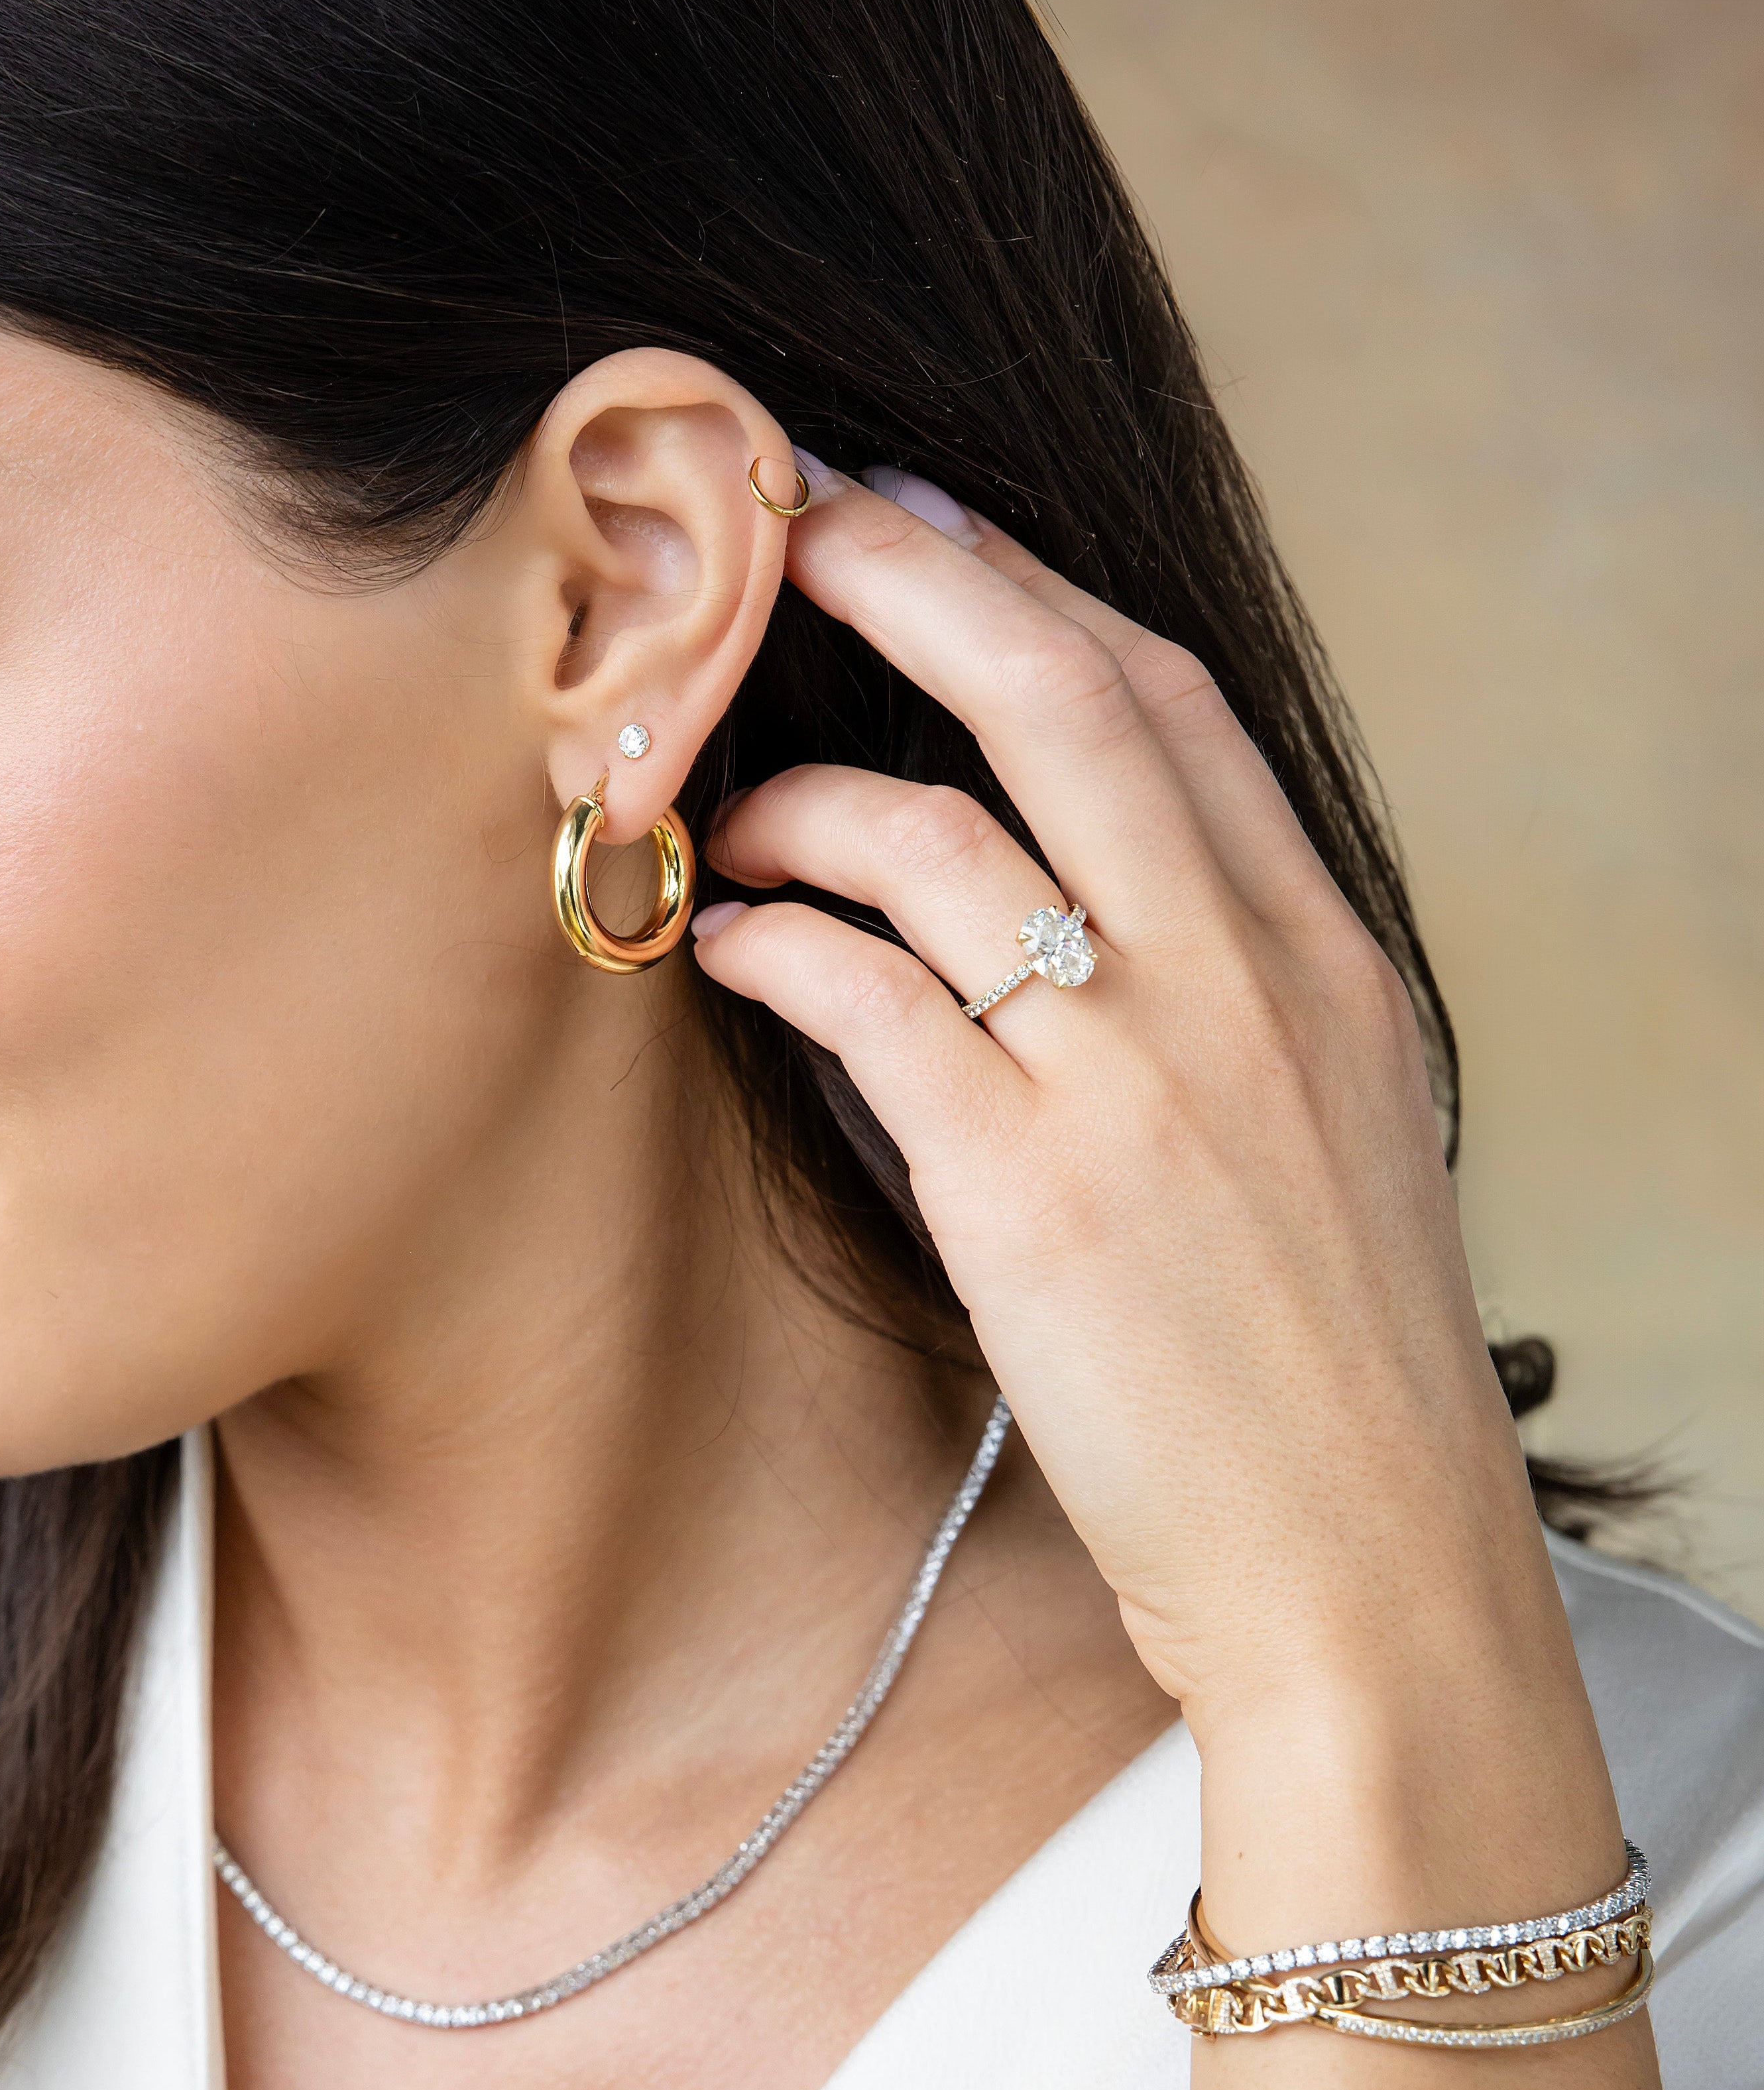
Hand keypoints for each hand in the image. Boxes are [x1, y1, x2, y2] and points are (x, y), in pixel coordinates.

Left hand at [693, 457, 1641, 2064]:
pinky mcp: (1029, 1185)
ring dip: (801, 801)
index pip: (1172, 700)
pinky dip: (774, 949)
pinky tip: (726, 950)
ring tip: (726, 821)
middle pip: (1065, 698)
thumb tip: (1049, 883)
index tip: (922, 514)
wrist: (1363, 1575)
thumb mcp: (1322, 1126)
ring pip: (935, 839)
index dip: (1031, 585)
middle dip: (916, 578)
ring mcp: (1134, 1076)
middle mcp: (1235, 983)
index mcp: (1316, 956)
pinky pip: (863, 997)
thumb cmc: (1322, 1359)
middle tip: (794, 520)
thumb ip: (1214, 986)